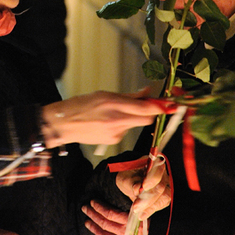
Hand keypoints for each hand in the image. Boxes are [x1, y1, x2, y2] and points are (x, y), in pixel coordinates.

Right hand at [41, 89, 160, 147]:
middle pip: (146, 119)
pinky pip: (126, 130)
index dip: (160, 107)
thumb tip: (147, 93)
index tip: (170, 104)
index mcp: (113, 104)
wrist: (64, 125)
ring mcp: (115, 133)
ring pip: (135, 124)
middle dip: (150, 112)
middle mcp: (116, 120)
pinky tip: (108, 122)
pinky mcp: (113, 141)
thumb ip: (129, 96)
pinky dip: (122, 124)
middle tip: (148, 105)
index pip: (145, 109)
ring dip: (132, 117)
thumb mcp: (105, 94)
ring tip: (114, 112)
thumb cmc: (81, 106)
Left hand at [82, 200, 145, 234]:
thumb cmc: (157, 227)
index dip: (99, 207)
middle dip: (93, 214)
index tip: (93, 202)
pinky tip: (97, 231)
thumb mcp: (147, 213)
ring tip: (87, 220)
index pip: (110, 213)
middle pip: (104, 223)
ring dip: (93, 226)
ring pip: (104, 234)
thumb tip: (125, 200)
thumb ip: (135, 208)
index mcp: (131, 222)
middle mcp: (126, 233)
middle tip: (85, 207)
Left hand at [116, 155, 171, 219]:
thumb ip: (132, 182)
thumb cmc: (128, 176)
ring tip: (138, 211)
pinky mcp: (164, 194)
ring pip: (164, 197)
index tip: (144, 187)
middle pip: (161, 187)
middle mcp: (162, 173)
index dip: (152, 179)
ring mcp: (165, 184)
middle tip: (136, 207)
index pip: (158, 170)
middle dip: (148, 199)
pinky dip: (152, 209)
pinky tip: (143, 213)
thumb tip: (138, 189)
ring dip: (150, 206)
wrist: (129, 182)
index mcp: (153, 163)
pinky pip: (162, 203)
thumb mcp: (125, 177)